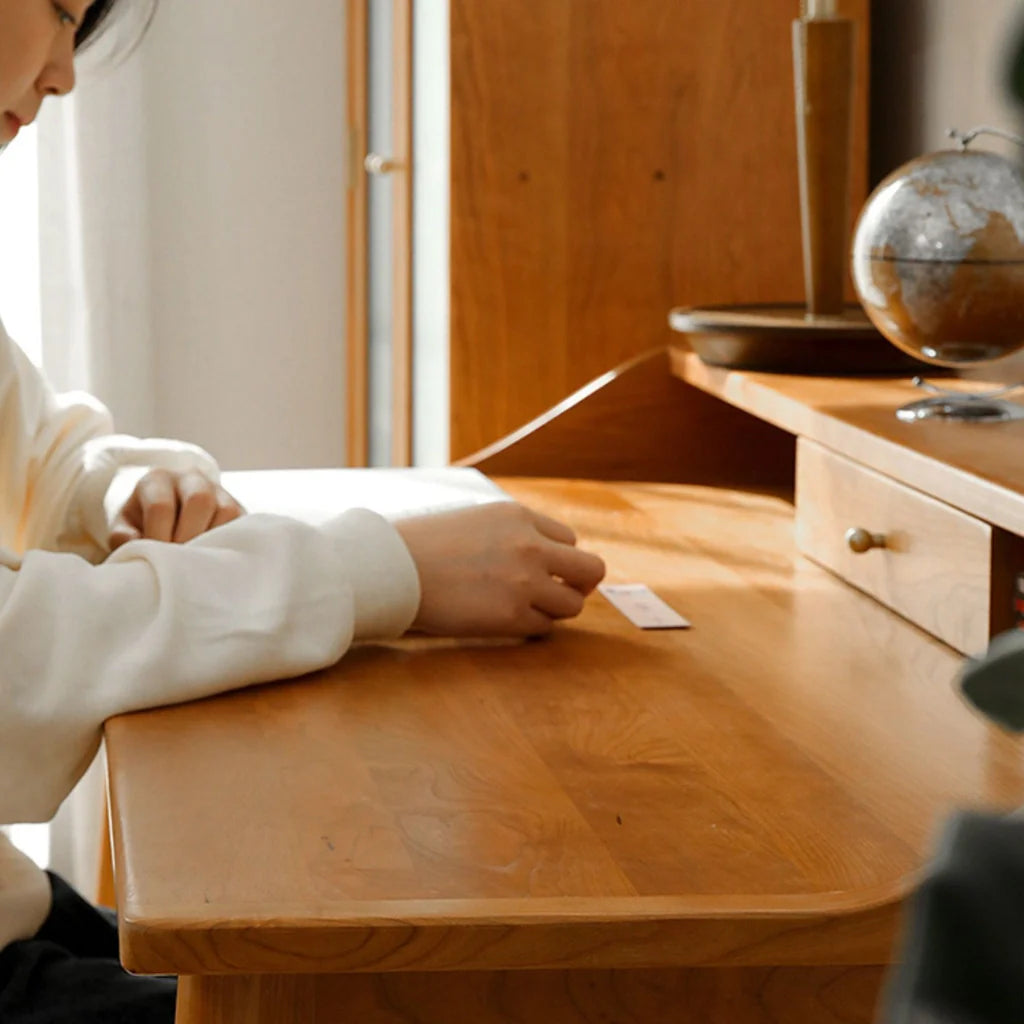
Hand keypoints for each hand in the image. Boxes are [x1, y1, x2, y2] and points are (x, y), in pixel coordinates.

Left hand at [109, 468, 244, 550]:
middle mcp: (191, 479)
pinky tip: (212, 558)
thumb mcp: (125, 527)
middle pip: (199, 500)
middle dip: (189, 536)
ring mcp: (218, 491)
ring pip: (225, 510)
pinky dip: (228, 542)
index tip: (155, 559)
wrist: (167, 515)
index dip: (158, 537)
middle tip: (179, 561)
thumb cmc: (141, 525)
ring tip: (196, 561)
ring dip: (211, 540)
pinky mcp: (238, 507)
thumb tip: (138, 546)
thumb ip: (122, 537)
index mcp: (157, 480)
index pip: (161, 507)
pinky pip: (242, 522)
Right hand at [395, 502, 605, 637]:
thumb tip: (533, 555)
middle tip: (557, 593)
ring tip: (525, 610)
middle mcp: (531, 546)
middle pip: (590, 569)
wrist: (391, 568)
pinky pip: (544, 628)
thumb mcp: (473, 520)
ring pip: (573, 604)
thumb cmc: (420, 546)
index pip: (568, 539)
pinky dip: (531, 627)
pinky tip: (506, 621)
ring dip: (554, 609)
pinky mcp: (511, 616)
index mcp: (519, 516)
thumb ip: (508, 533)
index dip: (557, 558)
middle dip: (578, 584)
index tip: (541, 570)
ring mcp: (525, 582)